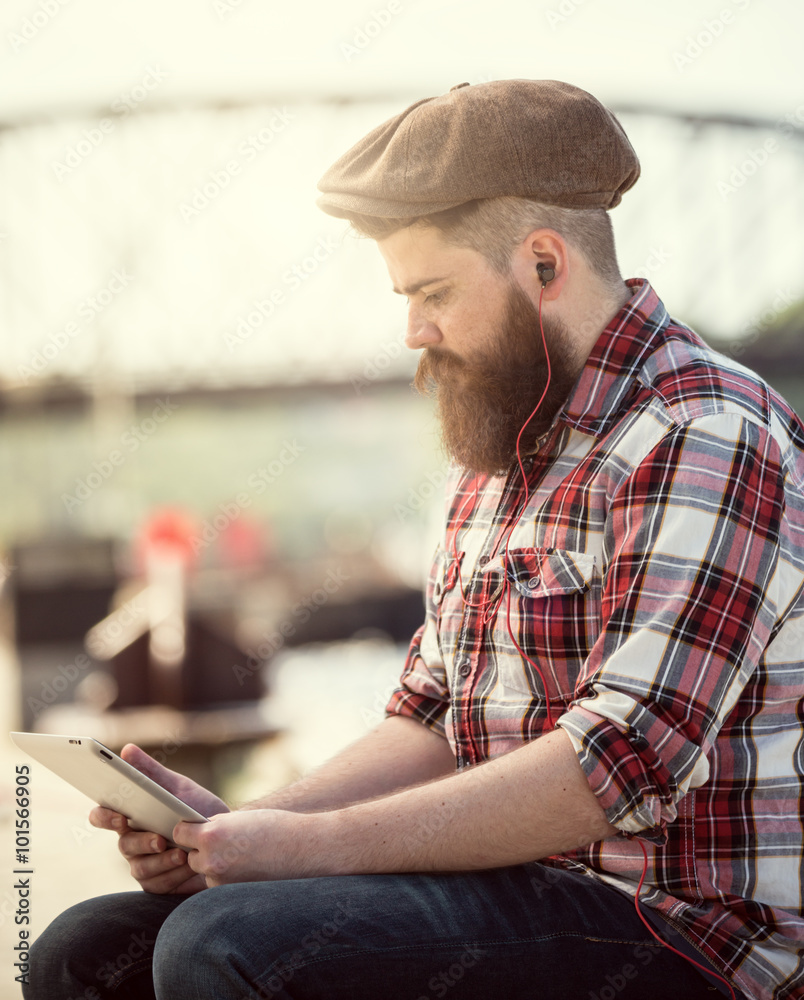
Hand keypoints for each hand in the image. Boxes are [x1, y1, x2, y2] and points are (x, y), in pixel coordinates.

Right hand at [89, 743, 229, 894]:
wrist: (229, 839)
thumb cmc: (198, 811)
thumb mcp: (178, 788)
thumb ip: (152, 772)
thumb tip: (127, 750)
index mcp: (131, 816)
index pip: (103, 816)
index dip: (104, 817)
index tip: (120, 816)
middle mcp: (132, 841)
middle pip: (123, 844)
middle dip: (141, 842)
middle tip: (160, 839)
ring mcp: (144, 864)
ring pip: (140, 867)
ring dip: (161, 861)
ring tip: (182, 853)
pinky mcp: (158, 884)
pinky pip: (157, 884)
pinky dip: (173, 874)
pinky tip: (188, 866)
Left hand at [173, 809, 330, 886]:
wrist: (302, 848)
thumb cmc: (273, 827)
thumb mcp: (239, 819)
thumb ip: (215, 826)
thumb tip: (196, 834)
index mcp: (211, 835)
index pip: (179, 834)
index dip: (188, 831)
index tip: (195, 829)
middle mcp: (211, 860)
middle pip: (190, 856)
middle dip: (201, 850)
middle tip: (225, 844)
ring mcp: (220, 881)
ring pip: (205, 872)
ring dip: (215, 866)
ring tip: (241, 855)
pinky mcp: (230, 895)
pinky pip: (219, 884)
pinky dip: (228, 878)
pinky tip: (248, 868)